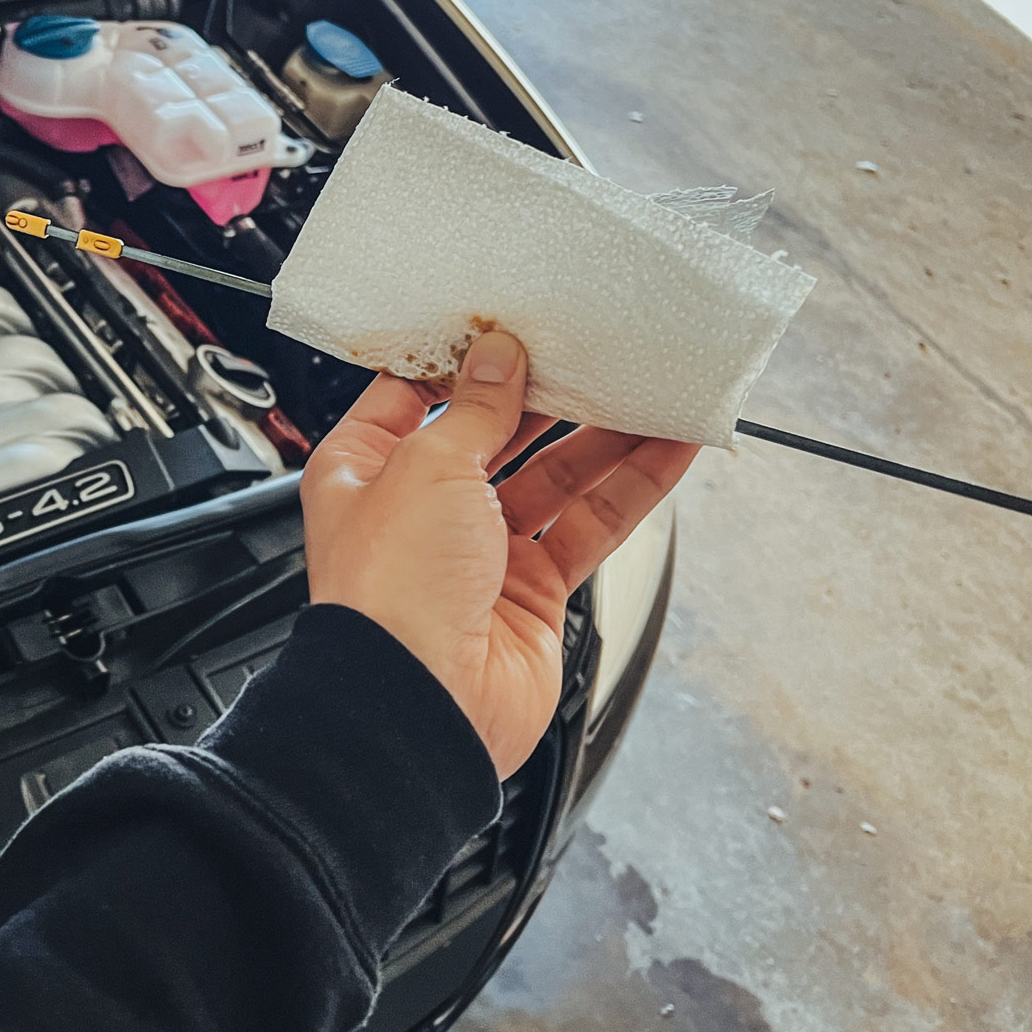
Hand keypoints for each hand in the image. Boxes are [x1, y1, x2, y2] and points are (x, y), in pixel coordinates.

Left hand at [300, 331, 699, 776]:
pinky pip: (588, 525)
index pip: (414, 395)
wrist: (421, 705)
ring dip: (604, 436)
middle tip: (596, 353)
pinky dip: (631, 487)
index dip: (464, 361)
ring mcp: (477, 552)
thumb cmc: (389, 595)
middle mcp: (418, 509)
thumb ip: (474, 409)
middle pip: (493, 433)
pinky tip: (668, 449)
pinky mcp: (530, 592)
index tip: (512, 326)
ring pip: (553, 477)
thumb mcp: (426, 467)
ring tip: (652, 389)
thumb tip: (499, 359)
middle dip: (546, 396)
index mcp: (363, 470)